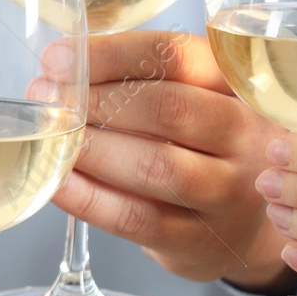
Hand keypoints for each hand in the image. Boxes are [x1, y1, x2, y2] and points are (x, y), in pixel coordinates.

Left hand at [49, 30, 292, 288]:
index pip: (177, 55)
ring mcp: (228, 192)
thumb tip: (59, 72)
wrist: (236, 230)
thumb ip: (137, 81)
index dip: (112, 54)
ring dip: (94, 149)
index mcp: (237, 85)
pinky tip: (58, 182)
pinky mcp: (198, 240)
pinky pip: (136, 218)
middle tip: (51, 101)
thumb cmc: (198, 151)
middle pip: (170, 108)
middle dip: (98, 101)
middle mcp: (245, 135)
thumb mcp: (189, 102)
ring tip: (54, 137)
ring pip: (156, 165)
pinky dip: (89, 198)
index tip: (59, 59)